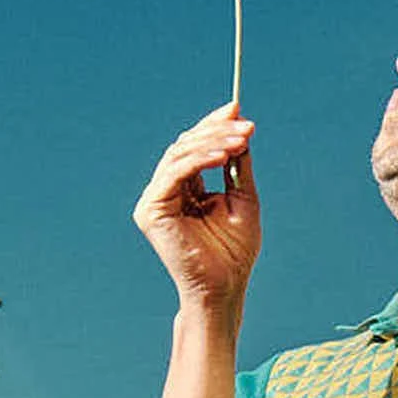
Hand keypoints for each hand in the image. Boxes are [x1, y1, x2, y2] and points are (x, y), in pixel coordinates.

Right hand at [133, 103, 258, 315]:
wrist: (224, 287)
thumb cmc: (234, 252)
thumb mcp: (243, 199)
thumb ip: (238, 166)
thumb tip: (241, 127)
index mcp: (184, 190)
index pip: (195, 148)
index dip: (214, 126)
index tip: (239, 110)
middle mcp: (165, 191)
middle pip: (185, 145)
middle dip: (217, 132)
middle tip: (247, 126)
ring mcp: (155, 200)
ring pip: (179, 155)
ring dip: (212, 143)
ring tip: (240, 140)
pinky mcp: (151, 210)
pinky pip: (173, 174)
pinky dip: (198, 160)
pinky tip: (222, 156)